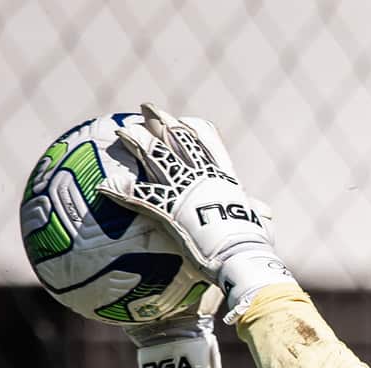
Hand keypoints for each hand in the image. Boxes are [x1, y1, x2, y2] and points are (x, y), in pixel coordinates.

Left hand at [114, 104, 293, 311]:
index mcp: (223, 178)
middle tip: (145, 108)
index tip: (182, 121)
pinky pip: (139, 197)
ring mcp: (184, 190)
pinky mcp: (169, 209)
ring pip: (156, 157)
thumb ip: (257, 215)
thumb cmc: (255, 246)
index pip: (208, 143)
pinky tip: (104, 186)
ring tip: (122, 131)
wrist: (243, 256)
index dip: (193, 129)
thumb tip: (265, 215)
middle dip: (160, 121)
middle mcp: (202, 177)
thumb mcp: (259, 225)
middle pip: (177, 139)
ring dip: (137, 141)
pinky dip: (121, 192)